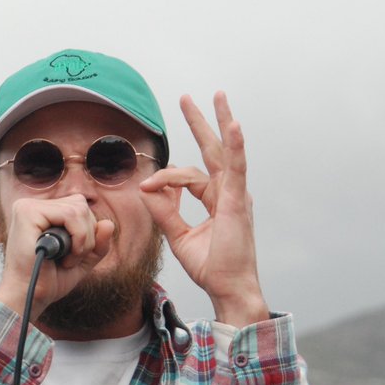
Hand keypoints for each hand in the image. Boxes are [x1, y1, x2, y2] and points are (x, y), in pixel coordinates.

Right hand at [0, 194, 114, 320]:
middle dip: (87, 236)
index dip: (88, 232)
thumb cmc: (49, 280)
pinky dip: (77, 237)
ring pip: (78, 209)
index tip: (74, 256)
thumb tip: (109, 223)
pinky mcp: (27, 212)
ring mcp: (28, 207)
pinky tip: (64, 255)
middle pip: (80, 205)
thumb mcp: (82, 260)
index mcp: (42, 213)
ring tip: (66, 259)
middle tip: (70, 260)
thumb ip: (98, 243)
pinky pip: (69, 214)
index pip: (78, 207)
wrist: (29, 297)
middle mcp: (33, 206)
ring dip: (83, 239)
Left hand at [139, 92, 267, 326]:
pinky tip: (233, 125)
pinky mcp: (238, 202)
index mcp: (218, 200)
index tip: (147, 185)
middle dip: (201, 123)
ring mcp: (236, 196)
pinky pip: (236, 169)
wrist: (228, 288)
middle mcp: (229, 193)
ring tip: (217, 96)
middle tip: (189, 98)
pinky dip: (236, 146)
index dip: (165, 179)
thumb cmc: (212, 267)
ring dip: (219, 123)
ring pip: (224, 153)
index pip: (189, 177)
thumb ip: (165, 212)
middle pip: (213, 151)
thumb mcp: (179, 236)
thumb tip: (147, 189)